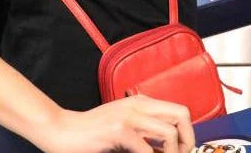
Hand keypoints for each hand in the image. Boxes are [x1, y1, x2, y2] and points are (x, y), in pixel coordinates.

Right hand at [35, 95, 194, 152]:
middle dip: (186, 140)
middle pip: (182, 115)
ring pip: (169, 133)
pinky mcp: (119, 130)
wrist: (63, 131)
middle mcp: (138, 105)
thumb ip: (146, 132)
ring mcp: (129, 116)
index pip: (180, 111)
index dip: (188, 133)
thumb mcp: (124, 127)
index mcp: (142, 102)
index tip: (181, 150)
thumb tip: (169, 146)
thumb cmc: (92, 133)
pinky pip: (146, 149)